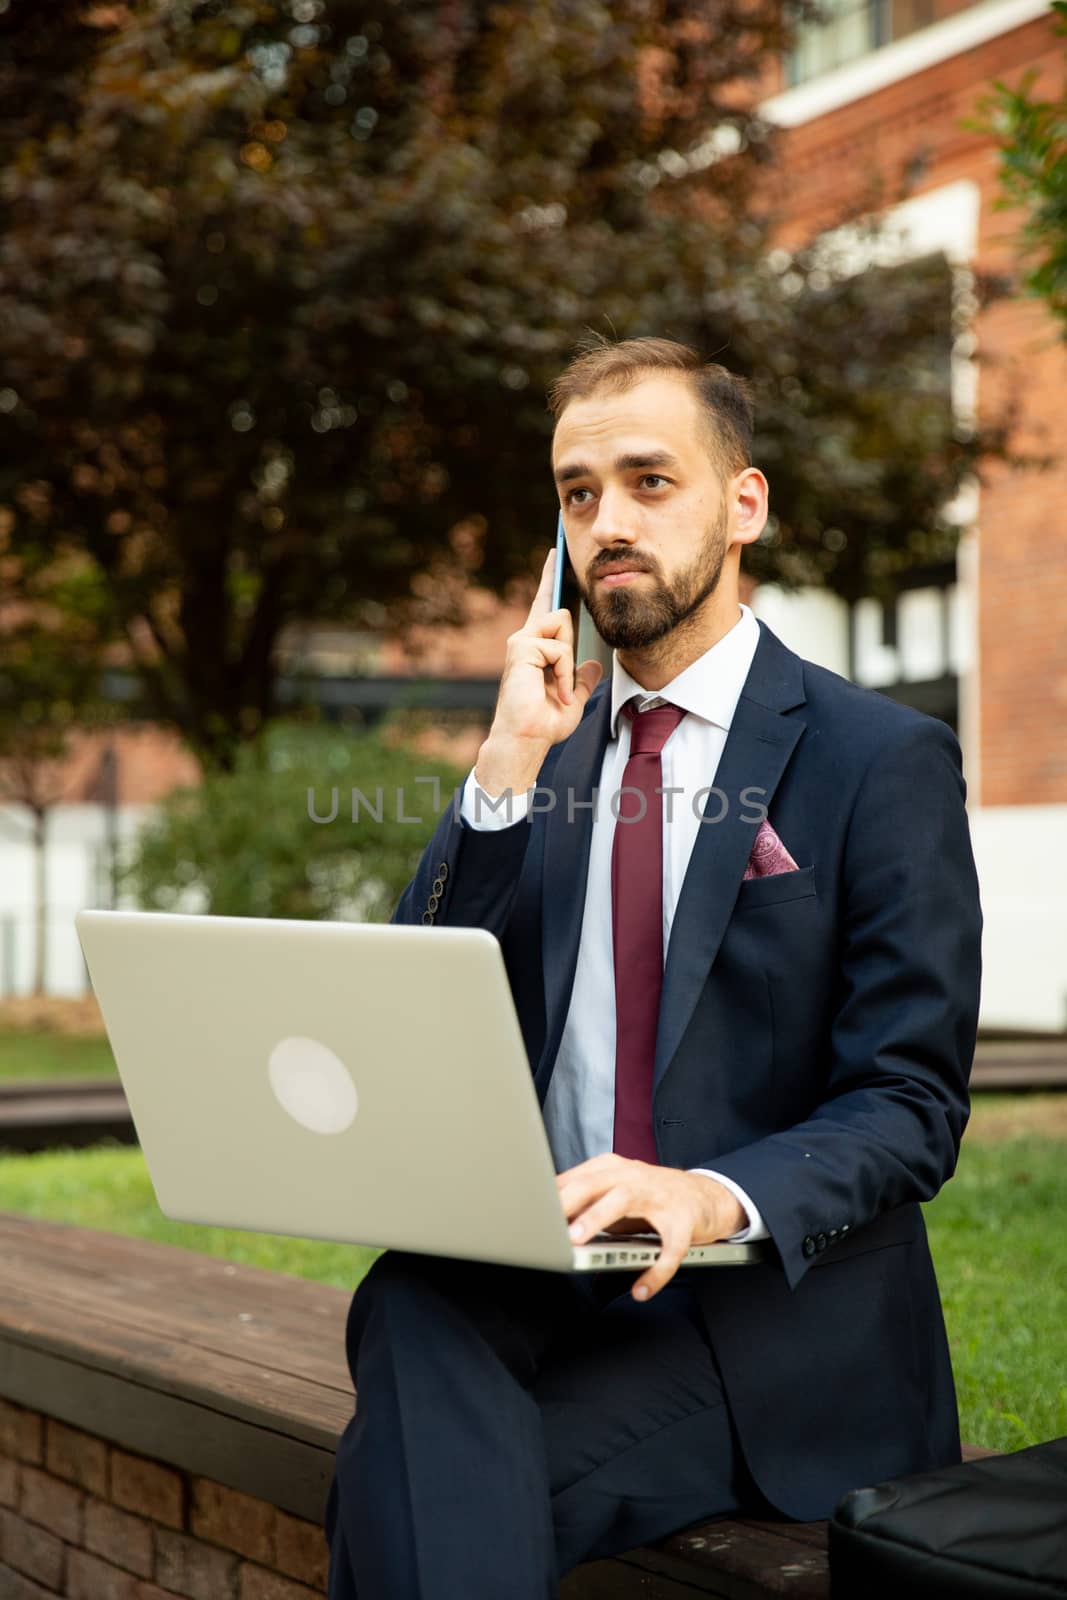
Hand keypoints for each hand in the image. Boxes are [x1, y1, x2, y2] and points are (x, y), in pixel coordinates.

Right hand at [475, 546, 602, 795]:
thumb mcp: (573, 700)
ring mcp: (521, 640)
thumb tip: (595, 666)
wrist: (526, 740)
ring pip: (562, 624)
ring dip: (567, 663)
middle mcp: (524, 638)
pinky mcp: (521, 646)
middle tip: (558, 684)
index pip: (544, 605)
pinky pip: (559, 647)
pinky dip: (564, 673)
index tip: (554, 552)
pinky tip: (555, 691)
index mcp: (536, 648)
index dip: (550, 578)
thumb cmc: (543, 725)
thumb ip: (582, 681)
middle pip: (558, 611)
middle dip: (568, 648)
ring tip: (558, 691)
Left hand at [557, 1156, 745, 1301]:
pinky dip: (656, 1272)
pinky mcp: (684, 1222)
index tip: (526, 1209)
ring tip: (576, 1242)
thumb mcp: (619, 1194)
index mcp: (615, 1170)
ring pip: (624, 1202)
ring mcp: (660, 1197)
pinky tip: (642, 1290)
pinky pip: (668, 1249)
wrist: (708, 1197)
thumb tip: (551, 1223)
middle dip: (567, 1200)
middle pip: (594, 1182)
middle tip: (545, 1221)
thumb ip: (589, 1204)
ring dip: (597, 1219)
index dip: (551, 1194)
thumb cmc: (654, 1197)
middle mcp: (635, 1177)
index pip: (576, 1178)